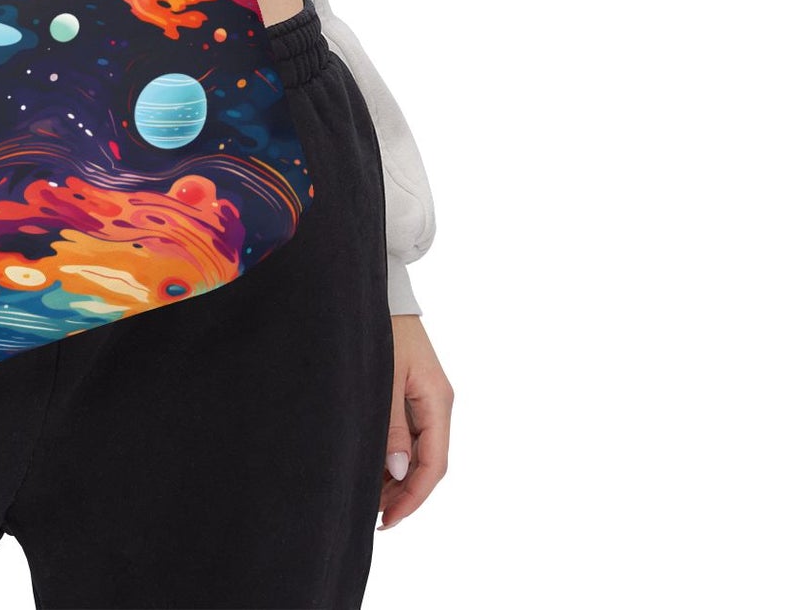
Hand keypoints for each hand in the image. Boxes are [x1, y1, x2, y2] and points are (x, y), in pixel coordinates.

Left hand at [379, 314, 451, 528]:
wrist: (381, 290)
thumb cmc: (383, 329)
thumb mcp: (384, 378)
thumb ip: (392, 425)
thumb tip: (398, 471)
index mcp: (438, 401)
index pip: (434, 464)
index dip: (413, 496)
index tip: (389, 519)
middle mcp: (438, 403)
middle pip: (429, 462)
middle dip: (404, 492)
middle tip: (375, 515)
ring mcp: (427, 397)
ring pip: (419, 450)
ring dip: (398, 476)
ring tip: (371, 497)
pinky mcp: (414, 390)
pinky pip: (410, 433)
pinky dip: (394, 454)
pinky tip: (375, 466)